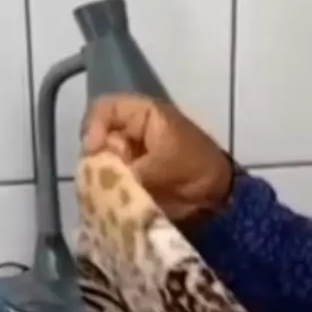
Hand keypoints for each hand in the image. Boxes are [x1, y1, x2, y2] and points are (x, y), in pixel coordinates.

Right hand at [81, 94, 232, 221]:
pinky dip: (109, 193)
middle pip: (98, 139)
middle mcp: (132, 132)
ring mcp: (131, 156)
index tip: (93, 153)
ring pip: (101, 164)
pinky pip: (111, 182)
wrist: (219, 197)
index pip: (104, 109)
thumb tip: (100, 182)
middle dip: (98, 161)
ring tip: (111, 194)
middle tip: (107, 180)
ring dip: (103, 180)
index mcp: (143, 115)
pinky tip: (112, 202)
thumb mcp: (163, 167)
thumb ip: (129, 172)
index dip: (92, 128)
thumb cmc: (196, 170)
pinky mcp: (132, 179)